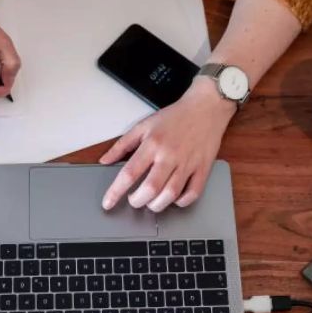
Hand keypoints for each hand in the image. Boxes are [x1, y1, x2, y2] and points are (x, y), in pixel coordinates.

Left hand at [100, 77, 236, 211]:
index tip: (108, 203)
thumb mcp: (143, 126)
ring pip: (171, 194)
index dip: (116, 192)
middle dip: (137, 201)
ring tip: (151, 202)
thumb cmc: (174, 117)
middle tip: (134, 199)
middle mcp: (169, 155)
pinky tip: (173, 199)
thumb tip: (105, 161)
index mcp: (152, 144)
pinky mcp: (203, 168)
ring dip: (157, 205)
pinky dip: (181, 202)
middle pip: (150, 188)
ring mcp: (188, 163)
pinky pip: (193, 193)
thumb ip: (122, 145)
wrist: (206, 107)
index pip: (129, 173)